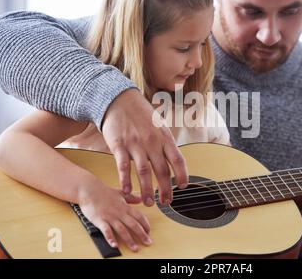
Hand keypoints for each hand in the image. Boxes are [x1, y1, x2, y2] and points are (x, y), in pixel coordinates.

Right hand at [78, 179, 151, 251]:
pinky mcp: (100, 220)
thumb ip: (131, 197)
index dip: (145, 224)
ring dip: (129, 240)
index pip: (139, 216)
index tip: (149, 231)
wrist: (88, 190)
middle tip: (148, 242)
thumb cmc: (103, 192)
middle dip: (142, 234)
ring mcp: (110, 217)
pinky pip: (106, 231)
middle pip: (133, 225)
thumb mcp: (120, 193)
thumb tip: (140, 199)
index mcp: (125, 207)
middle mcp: (119, 213)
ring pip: (122, 230)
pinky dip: (111, 238)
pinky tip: (115, 245)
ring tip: (135, 248)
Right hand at [102, 89, 188, 206]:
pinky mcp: (119, 145)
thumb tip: (175, 161)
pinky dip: (125, 179)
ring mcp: (135, 143)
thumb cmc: (141, 114)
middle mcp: (152, 141)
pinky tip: (127, 191)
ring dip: (147, 189)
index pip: (177, 159)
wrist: (119, 99)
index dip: (182, 174)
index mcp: (164, 137)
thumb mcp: (159, 125)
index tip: (183, 187)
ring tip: (149, 203)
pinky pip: (123, 165)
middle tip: (166, 202)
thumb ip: (165, 143)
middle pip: (162, 170)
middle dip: (165, 189)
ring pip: (144, 171)